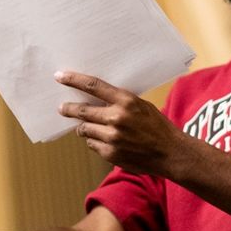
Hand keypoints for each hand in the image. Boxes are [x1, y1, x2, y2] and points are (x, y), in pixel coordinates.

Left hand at [56, 71, 194, 176]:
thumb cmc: (157, 126)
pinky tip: (104, 141)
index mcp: (126, 101)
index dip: (73, 80)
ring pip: (84, 129)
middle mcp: (117, 118)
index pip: (93, 86)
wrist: (170, 152)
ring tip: (88, 126)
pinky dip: (94, 141)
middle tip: (62, 108)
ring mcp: (112, 137)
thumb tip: (94, 98)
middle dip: (68, 109)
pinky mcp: (110, 153)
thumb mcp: (141, 105)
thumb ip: (118, 102)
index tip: (60, 76)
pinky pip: (92, 144)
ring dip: (84, 127)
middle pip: (82, 111)